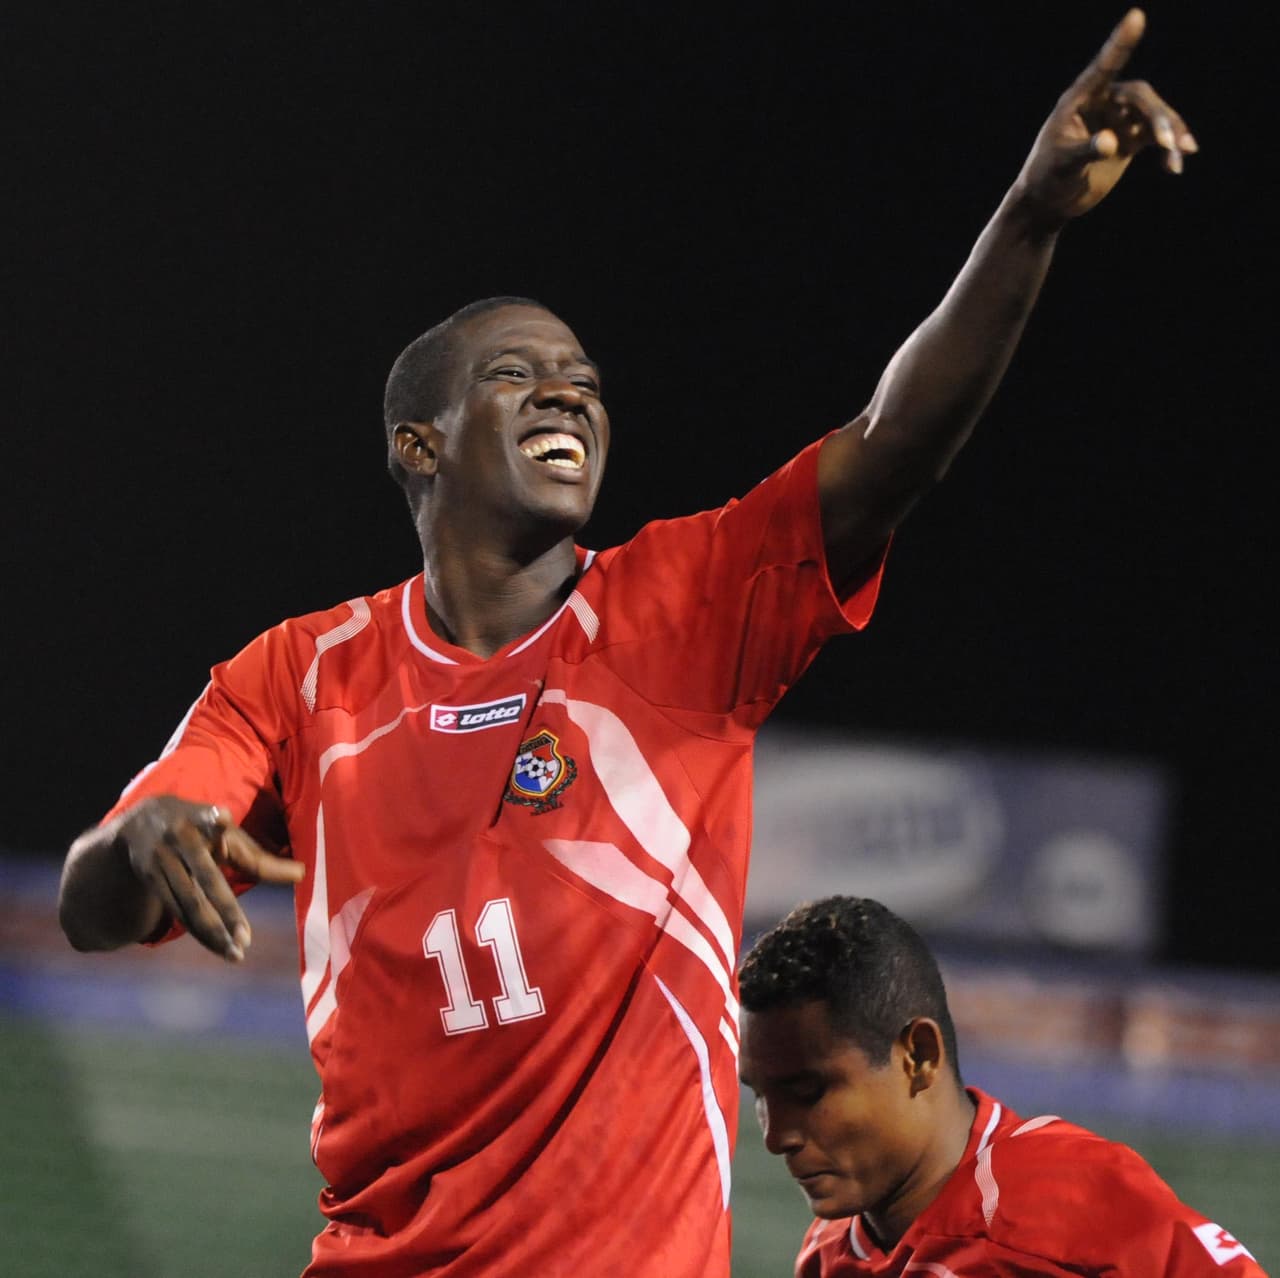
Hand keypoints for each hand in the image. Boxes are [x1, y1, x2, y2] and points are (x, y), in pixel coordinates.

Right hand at [119, 795, 303, 961]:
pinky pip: (176, 911)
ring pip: (188, 903)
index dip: (215, 820)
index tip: (221, 817)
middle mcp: (179, 839)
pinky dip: (198, 931)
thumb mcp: (227, 836)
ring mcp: (160, 861)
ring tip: (236, 955)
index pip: (209, 820)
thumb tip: (303, 874)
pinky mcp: (150, 879)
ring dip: (212, 932)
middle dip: (226, 912)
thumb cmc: (202, 829)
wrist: (139, 821)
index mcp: (202, 819)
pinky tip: (218, 947)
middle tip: (246, 941)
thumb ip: (259, 858)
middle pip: (206, 880)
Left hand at [1015, 9, 1196, 225]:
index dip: (1120, 43)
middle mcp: (1101, 104)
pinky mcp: (1128, 140)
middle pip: (1140, 96)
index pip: (1103, 68)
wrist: (1049, 203)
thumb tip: (1110, 142)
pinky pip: (1156, 136)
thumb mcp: (1061, 166)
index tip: (1136, 17)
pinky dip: (1168, 148)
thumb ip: (1084, 152)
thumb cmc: (1046, 179)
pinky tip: (1175, 165)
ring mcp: (1117, 120)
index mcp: (1078, 100)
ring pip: (1153, 114)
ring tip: (1182, 152)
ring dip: (1170, 131)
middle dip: (1157, 116)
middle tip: (1166, 141)